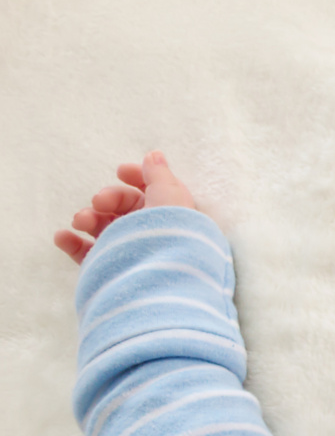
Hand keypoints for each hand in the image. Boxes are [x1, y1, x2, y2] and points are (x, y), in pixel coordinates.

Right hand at [52, 151, 196, 264]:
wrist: (160, 280)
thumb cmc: (171, 233)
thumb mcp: (170, 195)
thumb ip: (159, 174)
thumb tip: (153, 155)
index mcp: (170, 216)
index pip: (152, 192)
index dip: (137, 178)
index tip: (120, 172)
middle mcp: (151, 234)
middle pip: (123, 207)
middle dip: (108, 199)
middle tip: (99, 202)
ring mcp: (129, 252)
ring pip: (102, 228)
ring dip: (87, 218)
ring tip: (80, 221)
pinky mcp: (110, 269)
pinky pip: (86, 253)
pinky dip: (71, 243)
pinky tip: (62, 236)